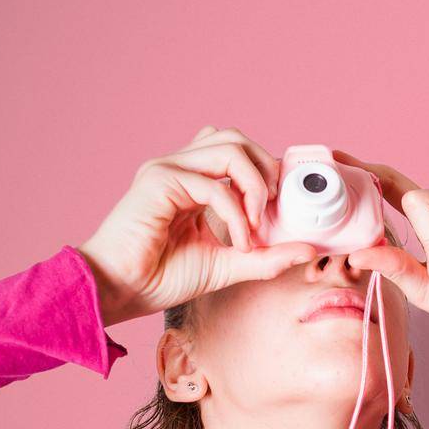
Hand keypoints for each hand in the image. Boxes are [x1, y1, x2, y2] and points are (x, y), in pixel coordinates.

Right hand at [79, 126, 317, 324]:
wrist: (119, 290)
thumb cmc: (162, 276)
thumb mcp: (229, 265)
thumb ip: (267, 256)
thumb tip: (309, 249)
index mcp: (194, 181)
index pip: (239, 153)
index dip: (268, 173)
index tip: (282, 210)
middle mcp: (181, 168)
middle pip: (237, 138)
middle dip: (267, 169)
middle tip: (275, 209)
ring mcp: (168, 169)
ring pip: (230, 148)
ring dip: (255, 186)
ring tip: (257, 225)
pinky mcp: (158, 181)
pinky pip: (214, 186)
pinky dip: (236, 214)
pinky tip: (238, 241)